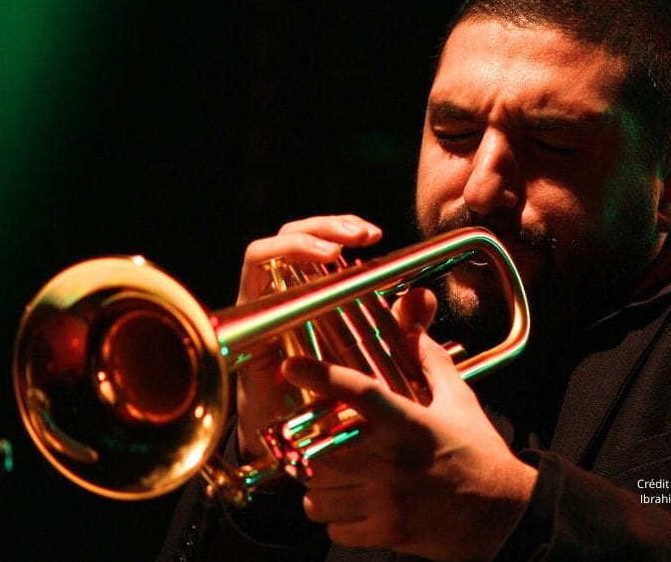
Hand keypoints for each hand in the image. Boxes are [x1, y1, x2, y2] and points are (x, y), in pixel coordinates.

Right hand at [235, 215, 382, 458]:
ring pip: (268, 248)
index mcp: (315, 296)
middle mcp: (284, 296)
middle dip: (327, 225)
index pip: (322, 244)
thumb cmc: (333, 401)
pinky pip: (252, 272)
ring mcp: (262, 306)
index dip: (344, 229)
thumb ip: (405, 330)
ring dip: (302, 237)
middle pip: (294, 237)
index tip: (375, 236)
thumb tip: (423, 295)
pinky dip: (277, 255)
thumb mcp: (380, 362)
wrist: (296, 445)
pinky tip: (310, 262)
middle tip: (362, 235)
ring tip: (332, 247)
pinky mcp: (248, 319)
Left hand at [286, 289, 536, 560]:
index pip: (358, 392)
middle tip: (322, 447)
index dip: (321, 377)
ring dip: (320, 488)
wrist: (503, 513)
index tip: (294, 367)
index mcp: (409, 423)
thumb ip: (428, 358)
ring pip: (320, 495)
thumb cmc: (478, 453)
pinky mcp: (387, 532)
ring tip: (338, 480)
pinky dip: (335, 519)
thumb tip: (413, 314)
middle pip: (321, 453)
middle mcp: (393, 461)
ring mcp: (388, 501)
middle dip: (313, 453)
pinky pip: (335, 528)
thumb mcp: (459, 400)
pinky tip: (352, 507)